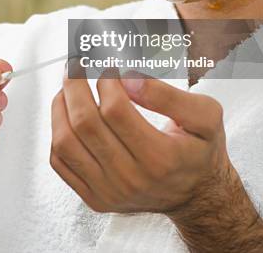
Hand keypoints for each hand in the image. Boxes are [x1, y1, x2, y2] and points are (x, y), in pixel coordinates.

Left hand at [50, 64, 231, 214]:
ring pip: (65, 143)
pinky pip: (60, 162)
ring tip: (69, 86)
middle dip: (75, 85)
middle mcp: (131, 180)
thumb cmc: (200, 150)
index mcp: (160, 158)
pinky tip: (68, 113)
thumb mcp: (205, 115)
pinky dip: (58, 131)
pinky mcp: (94, 198)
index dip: (106, 81)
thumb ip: (168, 94)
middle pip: (85, 124)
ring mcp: (109, 193)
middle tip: (77, 64)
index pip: (115, 110)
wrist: (198, 195)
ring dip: (61, 106)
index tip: (109, 66)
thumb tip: (128, 77)